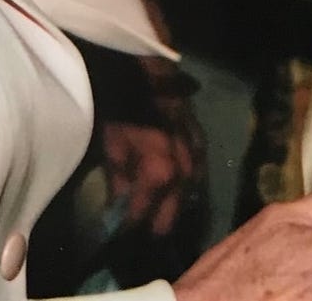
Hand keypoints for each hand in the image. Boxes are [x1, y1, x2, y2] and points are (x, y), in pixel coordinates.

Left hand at [102, 58, 206, 236]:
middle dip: (154, 228)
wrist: (138, 63)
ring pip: (189, 197)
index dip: (130, 235)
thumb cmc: (117, 105)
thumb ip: (117, 186)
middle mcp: (184, 170)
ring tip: (156, 219)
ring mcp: (197, 154)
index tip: (120, 248)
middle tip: (139, 239)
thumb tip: (117, 216)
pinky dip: (186, 186)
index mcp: (159, 174)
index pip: (145, 221)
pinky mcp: (201, 139)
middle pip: (172, 216)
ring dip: (172, 209)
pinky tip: (176, 191)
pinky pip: (198, 173)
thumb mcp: (109, 148)